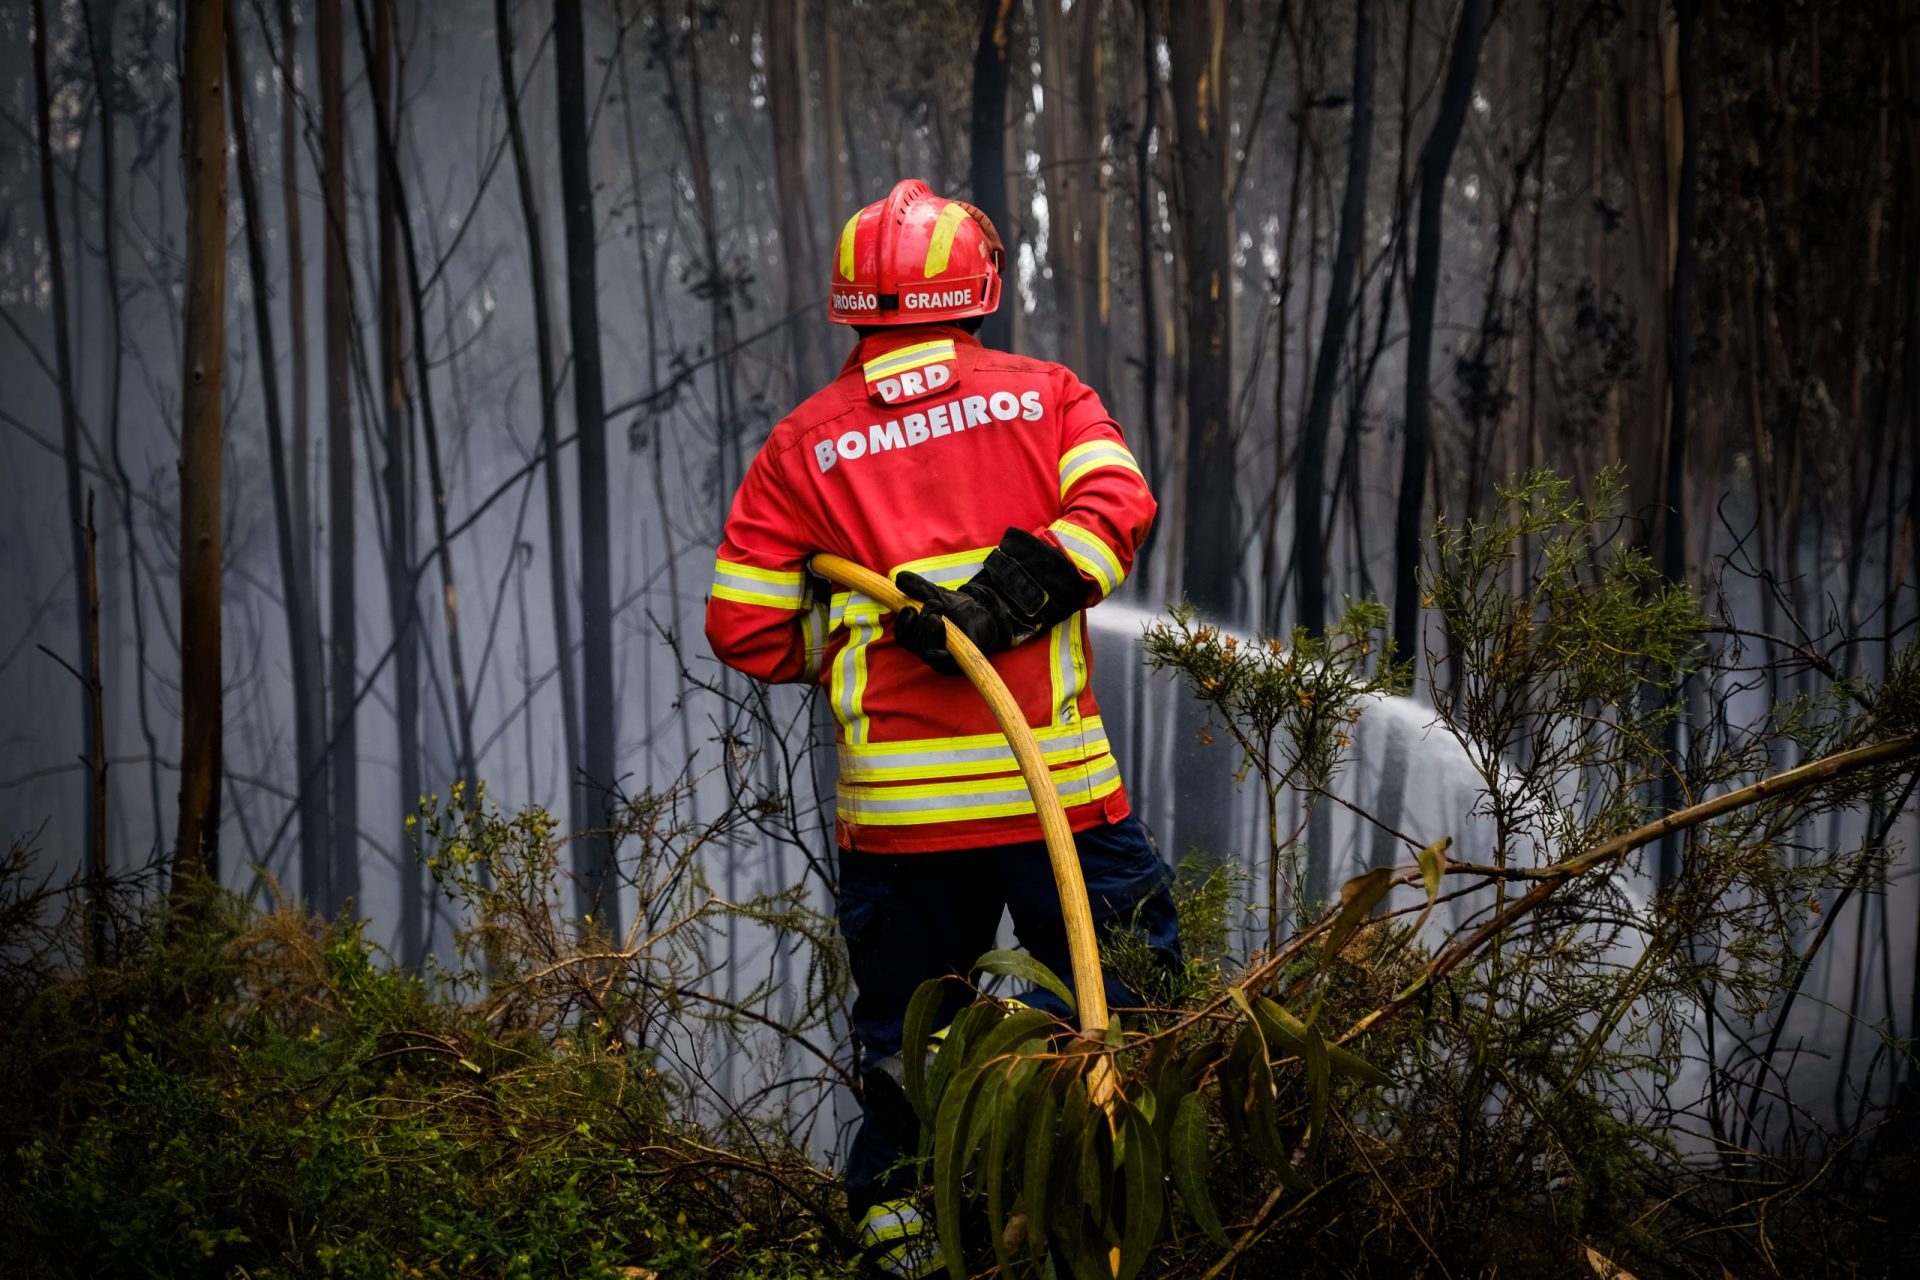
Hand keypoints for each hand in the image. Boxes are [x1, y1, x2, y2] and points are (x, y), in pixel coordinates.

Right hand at [893, 572, 1011, 675]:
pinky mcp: (957, 664)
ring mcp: (942, 660)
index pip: (903, 636)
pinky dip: (938, 652)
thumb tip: (899, 577)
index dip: (902, 624)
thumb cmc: (961, 608)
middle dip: (921, 621)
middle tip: (936, 603)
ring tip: (941, 615)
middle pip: (913, 643)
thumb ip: (920, 588)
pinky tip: (941, 637)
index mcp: (920, 636)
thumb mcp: (938, 594)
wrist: (988, 614)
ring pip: (925, 652)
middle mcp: (927, 650)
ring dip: (930, 630)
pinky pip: (942, 662)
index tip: (910, 607)